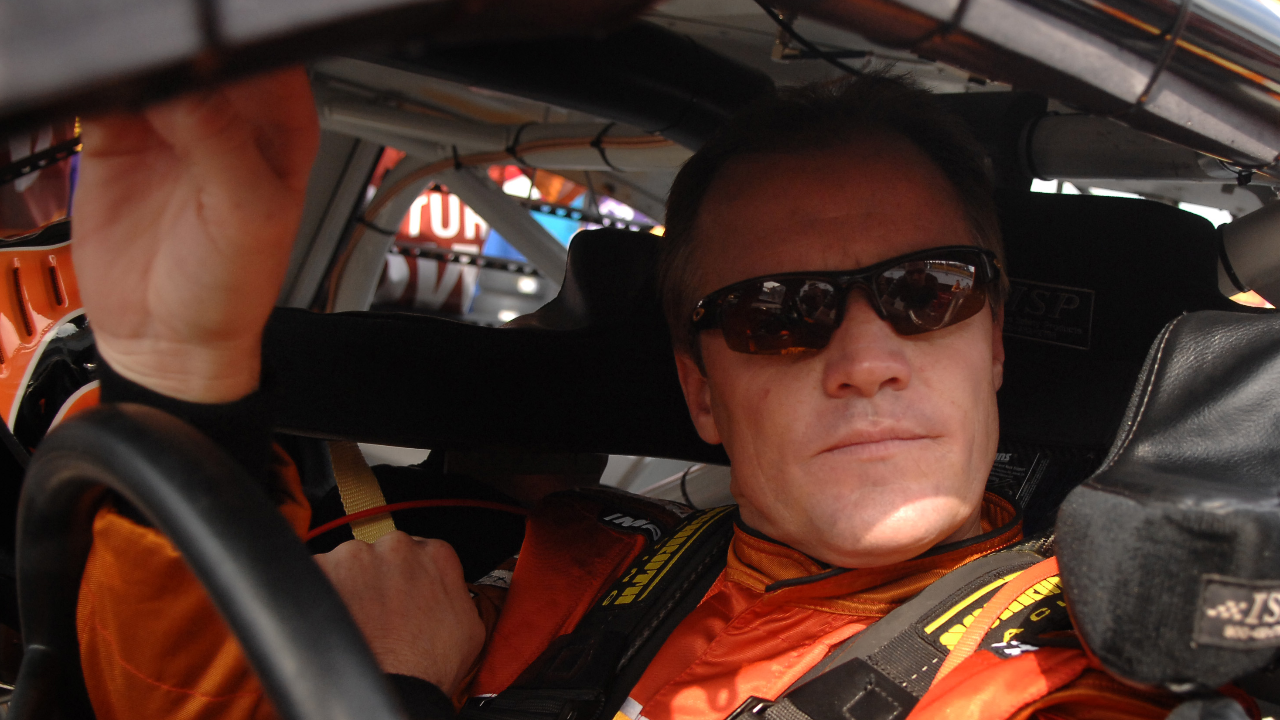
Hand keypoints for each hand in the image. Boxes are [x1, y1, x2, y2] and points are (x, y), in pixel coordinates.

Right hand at [73, 67, 319, 402]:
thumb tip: (186, 84)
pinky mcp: (117, 138)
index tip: (207, 58)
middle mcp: (229, 117)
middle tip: (163, 78)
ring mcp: (172, 125)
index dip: (236, 52)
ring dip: (136, 69)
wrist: (168, 342)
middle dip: (181, 55)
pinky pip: (103, 91)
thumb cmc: (232, 291)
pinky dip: (95, 87)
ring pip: (151, 66)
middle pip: (203, 55)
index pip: (266, 59)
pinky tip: (102, 107)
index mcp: (281, 127)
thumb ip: (222, 141)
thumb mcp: (245, 214)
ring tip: (138, 108)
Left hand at [314, 532, 485, 693]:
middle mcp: (396, 547)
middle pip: (382, 552)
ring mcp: (356, 556)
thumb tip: (444, 584)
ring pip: (350, 562)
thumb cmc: (429, 666)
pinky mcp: (322, 570)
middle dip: (379, 576)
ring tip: (359, 619)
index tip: (403, 591)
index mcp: (434, 554)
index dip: (409, 575)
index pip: (419, 549)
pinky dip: (325, 594)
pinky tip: (340, 619)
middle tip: (381, 611)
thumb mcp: (470, 624)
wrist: (394, 687)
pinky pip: (320, 574)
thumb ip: (454, 588)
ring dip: (351, 584)